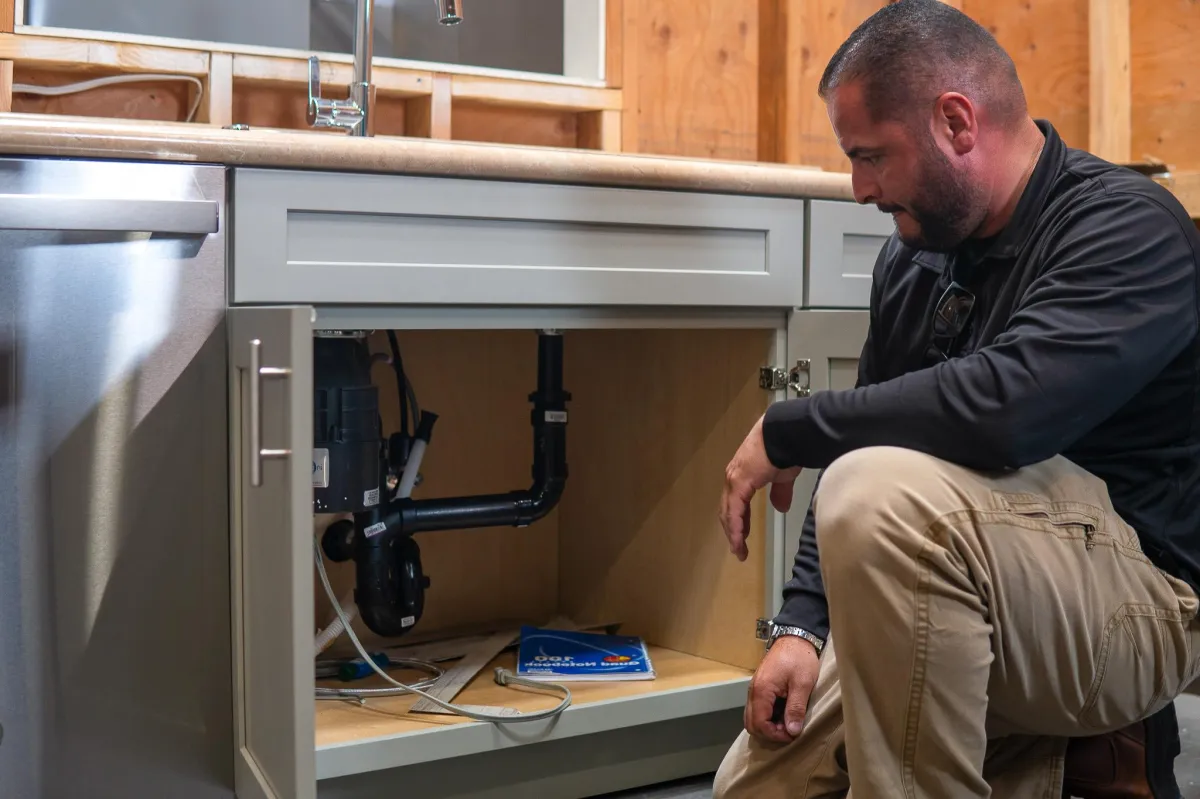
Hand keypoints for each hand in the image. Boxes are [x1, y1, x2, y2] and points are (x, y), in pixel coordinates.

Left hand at [720, 415, 800, 560]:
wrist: (783, 435)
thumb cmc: (784, 450)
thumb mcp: (782, 476)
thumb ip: (779, 492)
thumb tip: (781, 508)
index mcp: (742, 476)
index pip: (736, 503)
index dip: (739, 521)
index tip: (742, 538)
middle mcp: (733, 478)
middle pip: (728, 510)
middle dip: (734, 531)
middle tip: (738, 548)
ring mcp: (734, 481)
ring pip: (729, 513)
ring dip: (733, 533)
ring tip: (738, 550)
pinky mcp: (739, 484)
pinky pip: (735, 511)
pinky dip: (736, 527)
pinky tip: (739, 540)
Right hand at [744, 636, 820, 742]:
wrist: (795, 637)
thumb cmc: (800, 658)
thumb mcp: (802, 684)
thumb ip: (795, 708)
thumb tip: (792, 731)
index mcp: (762, 691)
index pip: (759, 724)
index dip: (775, 735)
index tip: (792, 734)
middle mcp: (753, 691)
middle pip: (751, 723)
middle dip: (769, 733)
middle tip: (788, 731)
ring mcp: (755, 688)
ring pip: (752, 717)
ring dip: (768, 726)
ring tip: (787, 723)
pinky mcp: (759, 687)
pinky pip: (757, 708)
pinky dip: (767, 717)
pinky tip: (783, 714)